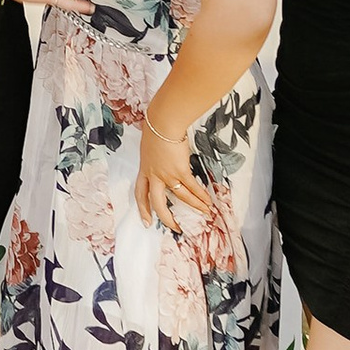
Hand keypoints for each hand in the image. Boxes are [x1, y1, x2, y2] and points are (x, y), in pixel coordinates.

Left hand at [136, 112, 228, 248]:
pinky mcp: (180, 171)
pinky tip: (208, 201)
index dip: (143, 208)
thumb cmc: (155, 127)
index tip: (146, 221)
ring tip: (204, 212)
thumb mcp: (149, 145)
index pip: (140, 193)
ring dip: (194, 206)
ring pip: (181, 197)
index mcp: (144, 170)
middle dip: (166, 217)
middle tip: (175, 227)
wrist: (162, 123)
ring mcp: (167, 175)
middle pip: (157, 203)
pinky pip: (192, 187)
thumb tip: (159, 154)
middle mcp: (154, 176)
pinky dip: (201, 195)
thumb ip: (153, 155)